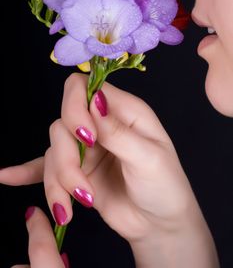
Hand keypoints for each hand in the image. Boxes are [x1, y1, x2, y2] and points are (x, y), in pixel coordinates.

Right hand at [1, 73, 218, 266]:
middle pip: (62, 124)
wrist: (159, 223)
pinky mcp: (76, 171)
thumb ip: (118, 130)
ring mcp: (86, 148)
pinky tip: (6, 177)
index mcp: (123, 111)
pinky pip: (45, 167)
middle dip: (67, 160)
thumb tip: (93, 99)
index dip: (75, 108)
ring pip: (53, 151)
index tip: (85, 138)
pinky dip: (26, 172)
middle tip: (84, 188)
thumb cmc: (165, 187)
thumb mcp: (149, 157)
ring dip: (59, 182)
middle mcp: (100, 124)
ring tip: (80, 204)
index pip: (84, 89)